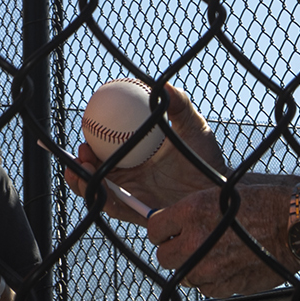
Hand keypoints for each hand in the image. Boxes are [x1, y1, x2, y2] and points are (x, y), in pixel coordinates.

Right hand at [66, 77, 223, 216]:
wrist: (220, 186)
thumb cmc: (206, 155)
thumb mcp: (192, 126)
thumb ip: (179, 106)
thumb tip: (163, 86)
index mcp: (136, 157)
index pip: (106, 150)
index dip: (91, 144)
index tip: (85, 132)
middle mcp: (131, 178)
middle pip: (96, 172)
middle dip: (80, 165)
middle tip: (81, 151)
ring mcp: (134, 196)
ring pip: (100, 191)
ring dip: (85, 182)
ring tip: (80, 170)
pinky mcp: (140, 214)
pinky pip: (117, 208)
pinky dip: (103, 199)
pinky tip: (101, 188)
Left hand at [139, 178, 292, 298]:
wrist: (293, 227)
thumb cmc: (263, 205)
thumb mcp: (220, 195)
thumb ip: (191, 212)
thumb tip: (170, 224)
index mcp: (192, 212)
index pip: (154, 229)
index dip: (163, 230)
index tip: (171, 231)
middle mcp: (195, 241)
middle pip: (163, 256)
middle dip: (175, 250)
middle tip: (192, 244)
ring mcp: (208, 268)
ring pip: (184, 275)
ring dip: (194, 267)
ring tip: (216, 254)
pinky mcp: (223, 286)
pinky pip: (205, 288)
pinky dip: (213, 280)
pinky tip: (229, 265)